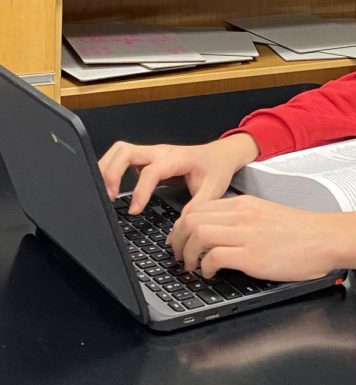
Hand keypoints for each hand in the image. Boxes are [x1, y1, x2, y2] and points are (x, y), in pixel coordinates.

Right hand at [98, 133, 259, 213]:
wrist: (221, 155)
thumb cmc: (217, 169)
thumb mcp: (212, 191)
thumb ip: (195, 211)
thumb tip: (175, 233)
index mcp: (178, 158)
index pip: (151, 171)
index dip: (140, 191)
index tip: (135, 211)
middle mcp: (161, 152)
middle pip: (126, 152)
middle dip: (112, 173)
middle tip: (109, 197)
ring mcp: (152, 153)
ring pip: (120, 151)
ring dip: (107, 168)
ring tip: (104, 193)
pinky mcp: (147, 158)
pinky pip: (123, 157)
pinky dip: (111, 169)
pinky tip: (111, 187)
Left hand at [168, 195, 355, 281]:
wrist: (327, 238)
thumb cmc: (303, 232)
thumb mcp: (267, 215)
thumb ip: (242, 219)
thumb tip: (219, 232)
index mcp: (244, 204)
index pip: (198, 207)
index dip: (181, 226)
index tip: (180, 239)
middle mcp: (241, 215)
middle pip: (191, 218)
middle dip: (177, 240)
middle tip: (179, 255)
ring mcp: (246, 234)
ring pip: (197, 234)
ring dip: (187, 253)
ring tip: (191, 266)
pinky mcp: (252, 256)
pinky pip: (213, 256)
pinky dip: (204, 267)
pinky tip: (210, 274)